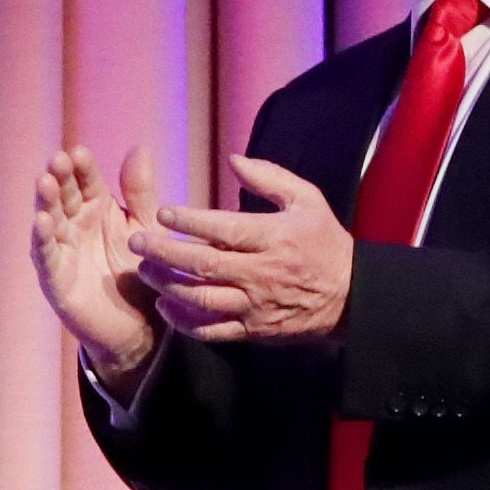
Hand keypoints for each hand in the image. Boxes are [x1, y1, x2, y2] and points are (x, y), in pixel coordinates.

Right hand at [30, 146, 160, 372]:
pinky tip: (42, 223)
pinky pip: (46, 257)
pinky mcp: (55, 279)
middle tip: (58, 160)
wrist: (141, 325)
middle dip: (59, 177)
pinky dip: (42, 240)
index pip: (85, 181)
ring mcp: (61, 250)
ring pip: (49, 221)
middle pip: (63, 195)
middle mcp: (73, 224)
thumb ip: (140, 192)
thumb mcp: (145, 228)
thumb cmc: (140, 271)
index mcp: (96, 208)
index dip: (81, 168)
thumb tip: (140, 148)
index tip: (79, 152)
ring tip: (45, 183)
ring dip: (45, 202)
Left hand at [136, 154, 354, 341]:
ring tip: (144, 272)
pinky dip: (186, 322)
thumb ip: (269, 177)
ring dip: (169, 286)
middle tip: (137, 242)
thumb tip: (232, 159)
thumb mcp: (307, 200)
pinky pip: (214, 330)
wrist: (353, 298)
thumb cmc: (326, 243)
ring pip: (203, 299)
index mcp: (275, 238)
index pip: (224, 229)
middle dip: (165, 253)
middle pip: (205, 264)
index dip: (189, 221)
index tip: (162, 212)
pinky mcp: (255, 330)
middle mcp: (263, 273)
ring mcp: (257, 305)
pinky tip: (166, 307)